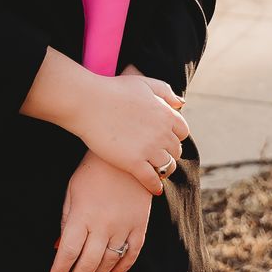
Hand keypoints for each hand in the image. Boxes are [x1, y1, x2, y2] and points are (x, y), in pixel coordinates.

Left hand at [49, 150, 151, 271]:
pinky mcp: (139, 225)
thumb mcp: (72, 191)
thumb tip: (59, 248)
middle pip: (88, 262)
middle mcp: (103, 224)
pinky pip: (132, 253)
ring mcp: (124, 226)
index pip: (69, 252)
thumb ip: (66, 221)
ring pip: (109, 262)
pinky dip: (123, 268)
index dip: (60, 271)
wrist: (125, 155)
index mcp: (83, 215)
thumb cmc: (92, 171)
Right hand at [72, 70, 189, 194]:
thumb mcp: (143, 82)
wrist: (88, 102)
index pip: (182, 132)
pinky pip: (152, 180)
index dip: (175, 136)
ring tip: (157, 172)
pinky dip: (154, 186)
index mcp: (166, 114)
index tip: (165, 139)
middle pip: (176, 150)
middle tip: (159, 156)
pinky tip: (153, 189)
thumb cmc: (113, 90)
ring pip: (167, 166)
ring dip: (164, 170)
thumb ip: (164, 91)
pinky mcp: (134, 163)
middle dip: (169, 152)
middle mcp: (162, 133)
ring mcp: (149, 149)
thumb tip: (181, 103)